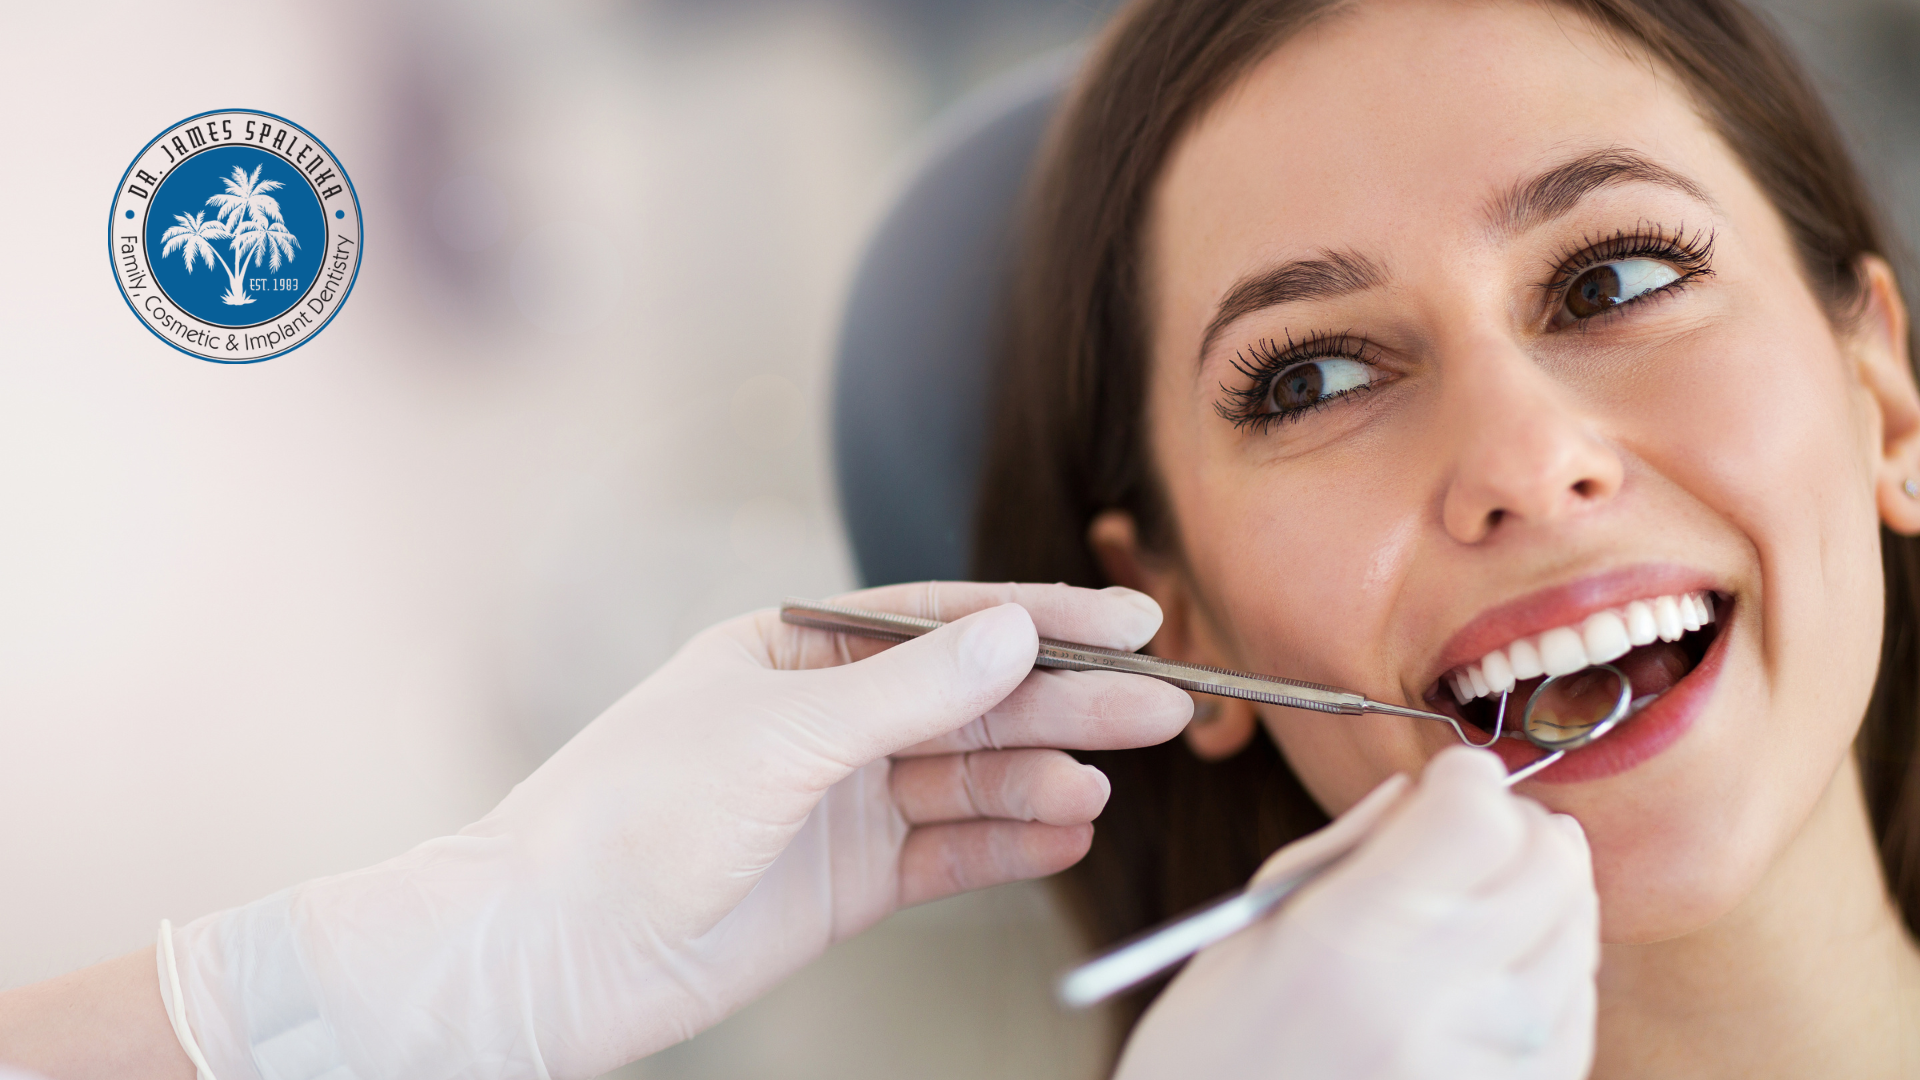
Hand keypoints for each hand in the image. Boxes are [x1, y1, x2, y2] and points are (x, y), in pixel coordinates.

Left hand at [172, 582, 1190, 1079]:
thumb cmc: (632, 816)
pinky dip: (1007, 848)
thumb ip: (908, 692)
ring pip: (967, 781)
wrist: (547, 952)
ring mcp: (838, 803)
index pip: (943, 622)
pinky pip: (947, 855)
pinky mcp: (845, 883)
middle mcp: (824, 721)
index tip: (1131, 622)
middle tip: (1167, 706)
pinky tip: (1068, 834)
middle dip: (1067, 703)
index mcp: (795, 651)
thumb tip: (1013, 634)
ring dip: (1043, 779)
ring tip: (1112, 781)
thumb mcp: (779, 737)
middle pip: (972, 702)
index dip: (1041, 622)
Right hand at [1115, 747, 1598, 1079]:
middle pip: (1550, 864)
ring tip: (1475, 908)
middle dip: (1518, 826)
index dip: (1466, 779)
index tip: (1445, 781)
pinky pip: (1576, 1015)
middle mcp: (1433, 1003)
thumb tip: (1420, 794)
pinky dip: (1550, 975)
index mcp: (1349, 942)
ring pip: (1577, 934)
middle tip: (1473, 832)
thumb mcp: (1244, 934)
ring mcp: (1486, 1067)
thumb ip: (1344, 852)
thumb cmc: (1207, 1058)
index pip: (1477, 815)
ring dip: (1540, 898)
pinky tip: (1490, 975)